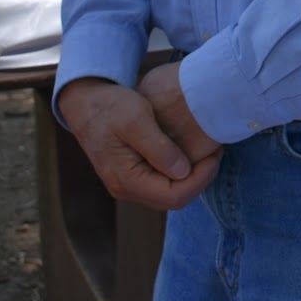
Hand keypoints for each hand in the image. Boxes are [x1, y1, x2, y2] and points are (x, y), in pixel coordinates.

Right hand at [58, 75, 218, 211]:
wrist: (85, 102)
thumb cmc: (110, 106)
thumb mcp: (137, 120)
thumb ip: (159, 148)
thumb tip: (183, 172)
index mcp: (127, 179)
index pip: (173, 196)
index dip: (200, 179)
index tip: (215, 155)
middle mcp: (126, 189)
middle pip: (173, 199)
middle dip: (199, 179)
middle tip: (216, 152)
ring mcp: (127, 184)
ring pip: (168, 193)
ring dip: (191, 177)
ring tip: (207, 152)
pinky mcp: (131, 175)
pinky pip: (160, 183)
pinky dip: (179, 172)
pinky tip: (190, 153)